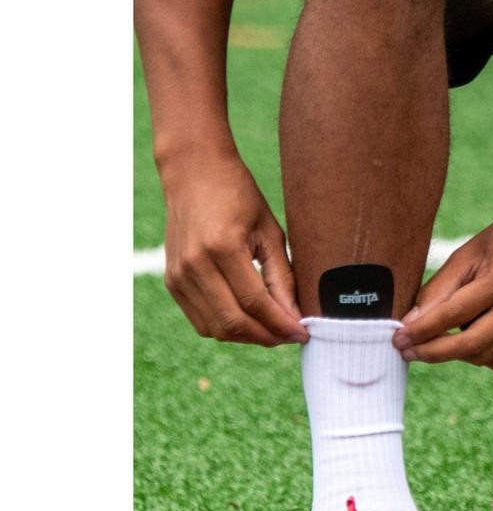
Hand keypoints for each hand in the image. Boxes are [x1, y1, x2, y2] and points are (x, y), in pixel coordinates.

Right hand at [160, 151, 307, 345]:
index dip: (281, 325)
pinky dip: (226, 328)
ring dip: (247, 337)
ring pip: (216, 329)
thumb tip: (294, 317)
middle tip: (290, 336)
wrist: (194, 173)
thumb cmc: (238, 197)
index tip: (303, 334)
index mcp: (222, 247)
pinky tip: (248, 321)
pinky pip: (201, 321)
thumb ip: (282, 278)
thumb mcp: (270, 233)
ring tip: (272, 330)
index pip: (255, 303)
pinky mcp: (172, 281)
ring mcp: (178, 275)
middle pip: (234, 322)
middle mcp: (195, 264)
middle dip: (267, 337)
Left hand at [393, 210, 492, 369]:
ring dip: (454, 354)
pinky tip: (468, 338)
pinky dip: (478, 355)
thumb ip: (438, 289)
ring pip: (484, 357)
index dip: (422, 331)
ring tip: (439, 339)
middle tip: (407, 351)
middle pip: (471, 344)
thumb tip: (411, 323)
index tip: (398, 338)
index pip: (455, 314)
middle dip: (433, 352)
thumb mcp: (466, 254)